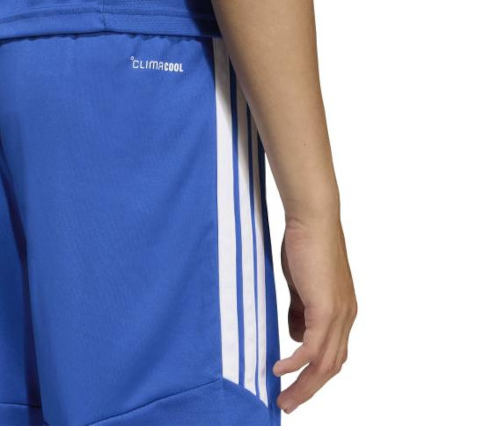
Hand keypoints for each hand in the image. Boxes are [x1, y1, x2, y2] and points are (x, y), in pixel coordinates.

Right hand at [273, 218, 356, 412]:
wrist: (314, 219)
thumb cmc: (305, 246)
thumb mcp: (301, 286)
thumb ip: (300, 310)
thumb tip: (294, 334)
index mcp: (341, 312)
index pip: (331, 354)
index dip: (314, 375)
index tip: (293, 386)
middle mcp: (345, 317)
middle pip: (331, 366)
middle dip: (309, 389)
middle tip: (287, 404)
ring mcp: (338, 314)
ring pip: (324, 363)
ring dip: (303, 385)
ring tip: (282, 398)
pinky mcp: (326, 307)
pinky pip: (311, 346)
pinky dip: (296, 363)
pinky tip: (279, 369)